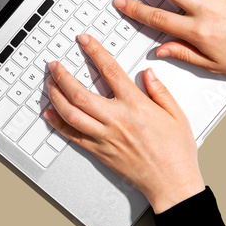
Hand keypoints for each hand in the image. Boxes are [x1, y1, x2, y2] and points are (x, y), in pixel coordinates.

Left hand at [44, 34, 204, 212]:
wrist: (172, 184)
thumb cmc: (177, 153)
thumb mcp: (177, 115)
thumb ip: (160, 91)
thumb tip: (148, 74)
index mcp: (136, 106)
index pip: (110, 70)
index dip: (94, 51)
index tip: (85, 41)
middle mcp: (116, 120)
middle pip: (80, 93)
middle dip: (62, 75)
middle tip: (54, 64)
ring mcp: (105, 137)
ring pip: (71, 114)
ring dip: (56, 96)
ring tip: (49, 84)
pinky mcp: (99, 152)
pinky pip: (73, 136)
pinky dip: (58, 124)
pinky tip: (50, 114)